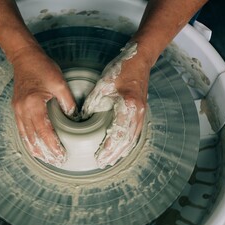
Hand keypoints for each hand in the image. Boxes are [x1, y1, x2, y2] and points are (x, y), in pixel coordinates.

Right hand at [11, 46, 75, 166]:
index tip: (61, 155)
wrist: (24, 57)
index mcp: (33, 104)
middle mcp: (22, 110)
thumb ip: (68, 101)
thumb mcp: (59, 82)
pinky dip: (27, 140)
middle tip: (56, 161)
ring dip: (35, 148)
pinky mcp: (17, 108)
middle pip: (33, 138)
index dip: (53, 145)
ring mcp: (17, 110)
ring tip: (45, 158)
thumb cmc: (42, 67)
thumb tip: (74, 118)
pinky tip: (33, 146)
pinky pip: (21, 128)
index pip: (44, 131)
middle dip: (45, 151)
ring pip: (25, 136)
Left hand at [82, 42, 148, 168]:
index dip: (108, 148)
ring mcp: (141, 113)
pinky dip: (127, 143)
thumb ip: (93, 102)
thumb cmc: (122, 69)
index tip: (99, 157)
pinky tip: (121, 148)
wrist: (140, 60)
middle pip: (126, 140)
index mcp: (128, 106)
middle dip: (114, 154)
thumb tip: (84, 118)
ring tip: (111, 160)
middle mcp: (137, 112)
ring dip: (121, 151)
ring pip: (132, 138)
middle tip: (103, 164)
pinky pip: (134, 132)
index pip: (117, 134)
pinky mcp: (140, 111)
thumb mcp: (103, 84)